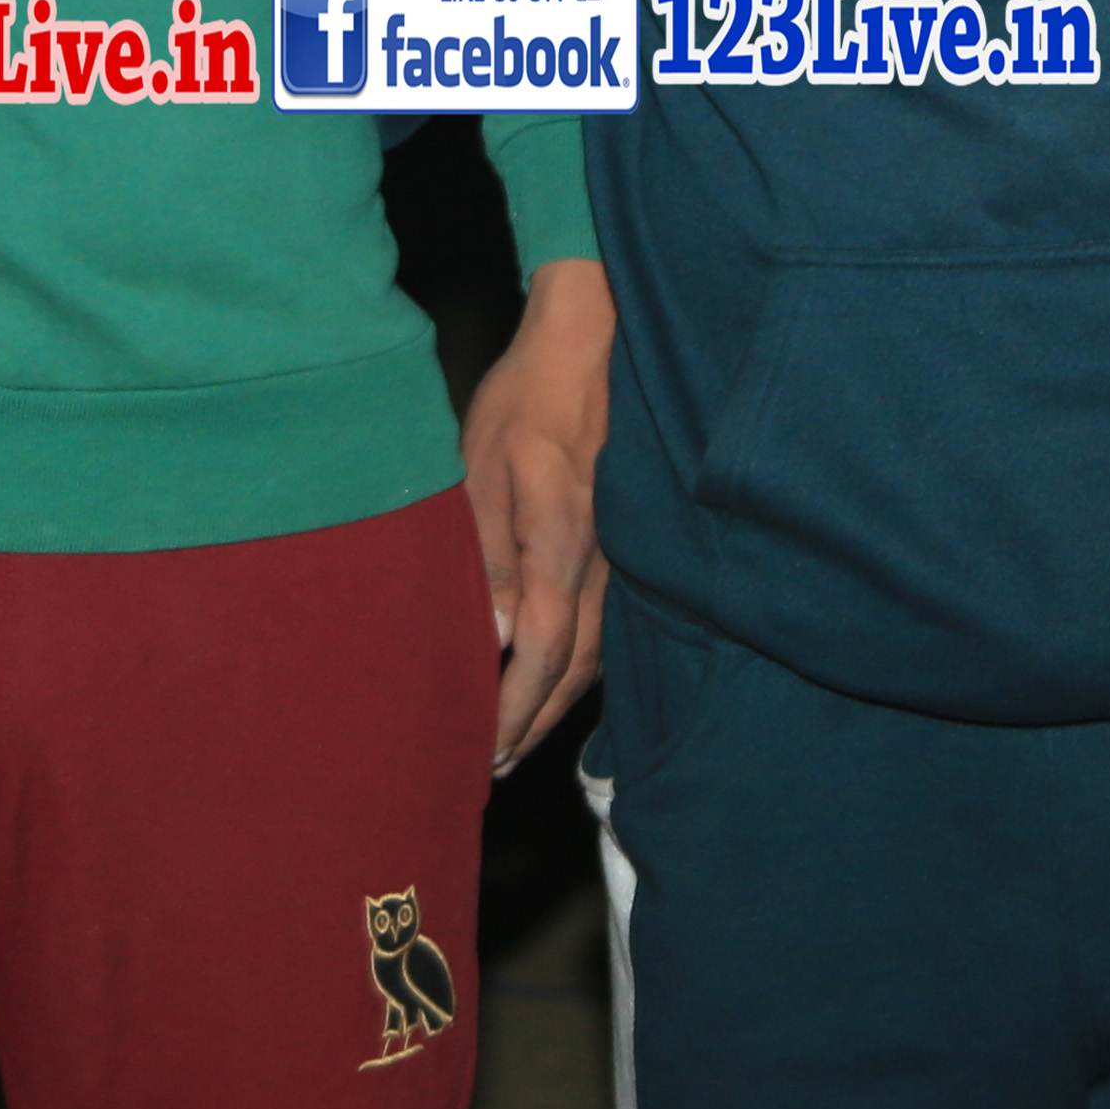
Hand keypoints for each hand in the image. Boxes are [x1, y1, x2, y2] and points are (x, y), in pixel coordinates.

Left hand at [463, 257, 613, 772]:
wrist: (594, 341)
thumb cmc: (527, 396)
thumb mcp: (482, 464)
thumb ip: (485, 554)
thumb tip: (488, 635)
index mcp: (563, 540)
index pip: (541, 650)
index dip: (512, 709)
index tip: (483, 750)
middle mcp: (604, 560)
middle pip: (574, 667)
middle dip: (531, 723)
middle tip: (491, 768)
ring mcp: (624, 554)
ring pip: (596, 652)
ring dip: (556, 702)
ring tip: (517, 741)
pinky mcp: (627, 545)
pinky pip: (609, 625)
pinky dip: (580, 666)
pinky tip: (558, 682)